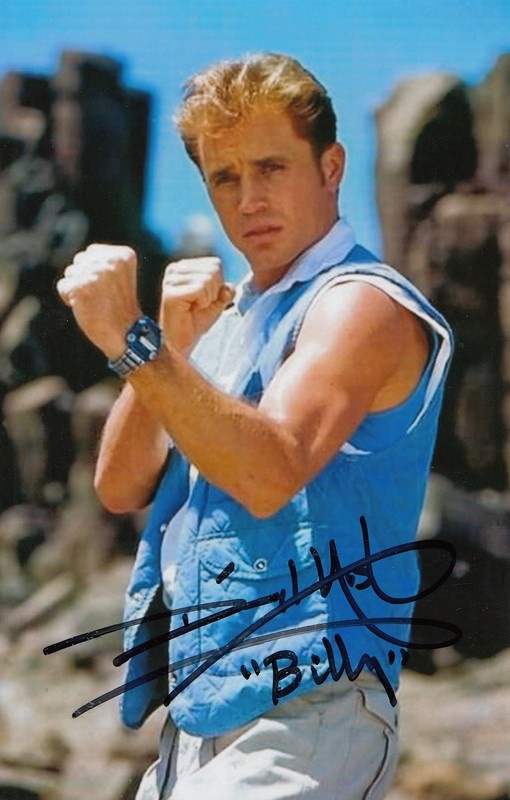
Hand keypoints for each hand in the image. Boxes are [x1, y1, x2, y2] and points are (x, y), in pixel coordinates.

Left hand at [57, 244, 141, 358]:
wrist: (125, 334)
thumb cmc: (120, 307)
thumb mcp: (119, 276)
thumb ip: (103, 261)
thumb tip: (80, 258)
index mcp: (124, 255)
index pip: (92, 252)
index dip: (95, 270)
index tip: (110, 287)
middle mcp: (110, 261)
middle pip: (80, 260)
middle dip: (85, 277)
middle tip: (101, 296)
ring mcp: (95, 273)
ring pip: (70, 272)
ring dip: (77, 288)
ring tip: (95, 302)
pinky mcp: (81, 287)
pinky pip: (63, 286)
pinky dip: (69, 298)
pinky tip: (85, 307)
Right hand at [160, 257, 234, 354]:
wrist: (181, 342)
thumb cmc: (195, 321)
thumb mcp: (216, 303)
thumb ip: (225, 291)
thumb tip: (230, 287)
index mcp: (184, 267)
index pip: (215, 264)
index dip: (217, 285)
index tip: (204, 299)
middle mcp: (174, 269)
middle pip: (213, 270)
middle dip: (213, 292)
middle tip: (199, 305)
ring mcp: (170, 280)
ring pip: (208, 279)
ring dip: (207, 299)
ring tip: (194, 308)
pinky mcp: (170, 293)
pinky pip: (200, 289)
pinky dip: (202, 303)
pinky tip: (190, 310)